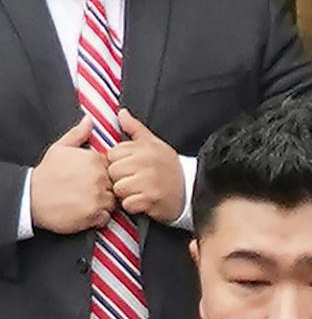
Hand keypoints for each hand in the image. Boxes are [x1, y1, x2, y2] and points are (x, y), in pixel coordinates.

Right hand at [27, 118, 113, 233]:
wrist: (30, 198)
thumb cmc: (46, 174)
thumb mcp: (60, 149)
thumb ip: (78, 134)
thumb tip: (90, 120)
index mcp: (94, 159)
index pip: (113, 167)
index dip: (103, 174)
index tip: (90, 178)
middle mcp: (99, 177)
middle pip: (115, 184)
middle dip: (104, 188)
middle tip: (86, 191)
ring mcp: (98, 196)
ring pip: (113, 202)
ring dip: (102, 203)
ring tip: (83, 201)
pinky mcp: (94, 214)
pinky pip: (106, 217)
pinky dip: (98, 217)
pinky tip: (84, 211)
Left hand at [104, 109, 184, 224]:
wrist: (193, 191)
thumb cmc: (169, 168)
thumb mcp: (155, 144)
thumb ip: (135, 128)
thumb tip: (121, 112)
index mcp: (145, 147)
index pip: (112, 154)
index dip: (119, 162)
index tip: (131, 167)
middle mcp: (147, 162)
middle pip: (113, 171)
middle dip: (121, 178)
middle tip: (137, 180)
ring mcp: (150, 181)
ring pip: (118, 188)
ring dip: (126, 193)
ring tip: (141, 191)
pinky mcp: (152, 199)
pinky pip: (128, 204)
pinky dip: (134, 206)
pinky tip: (145, 201)